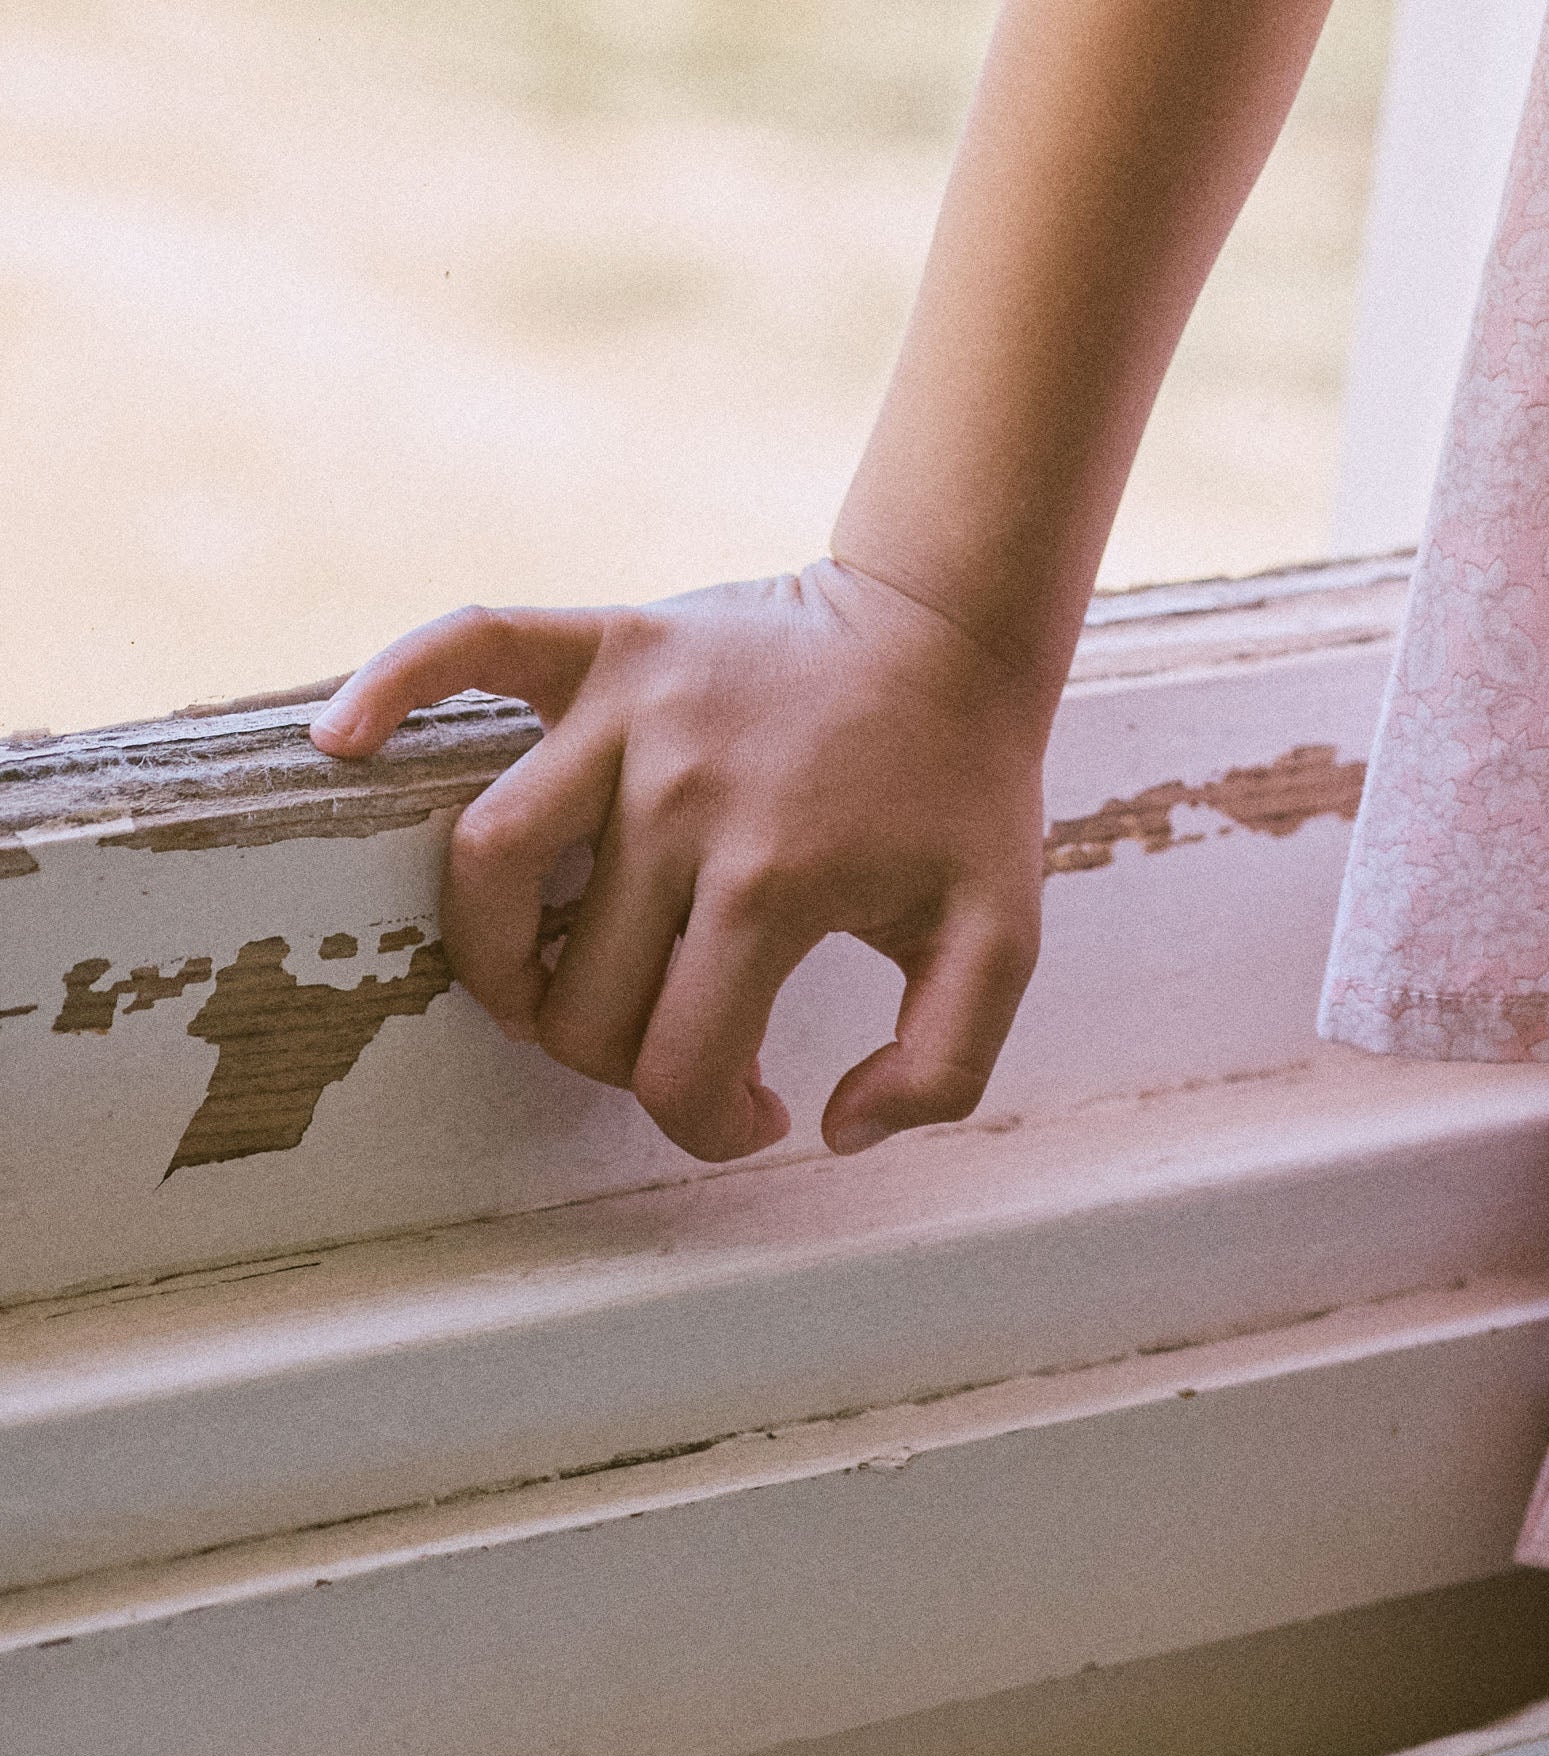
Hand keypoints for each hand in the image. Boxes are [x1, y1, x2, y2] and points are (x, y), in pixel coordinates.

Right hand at [308, 556, 1057, 1164]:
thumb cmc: (963, 793)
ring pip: (486, 863)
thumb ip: (944, 1065)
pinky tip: (340, 745)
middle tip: (673, 1038)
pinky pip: (470, 645)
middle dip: (616, 1055)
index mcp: (774, 879)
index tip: (755, 1108)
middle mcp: (683, 795)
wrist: (955, 628)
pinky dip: (392, 684)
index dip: (710, 1124)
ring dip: (491, 953)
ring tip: (536, 985)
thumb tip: (825, 1127)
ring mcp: (632, 709)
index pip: (675, 1066)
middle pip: (575, 993)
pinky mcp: (605, 640)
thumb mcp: (1001, 939)